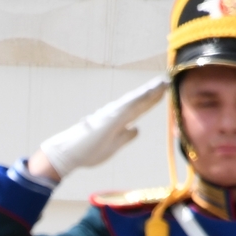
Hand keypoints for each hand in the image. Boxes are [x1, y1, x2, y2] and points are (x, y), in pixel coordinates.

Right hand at [34, 75, 168, 180]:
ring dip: (150, 91)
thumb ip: (126, 137)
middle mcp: (116, 114)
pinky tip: (151, 91)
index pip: (138, 109)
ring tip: (163, 82)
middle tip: (167, 81)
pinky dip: (141, 97)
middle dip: (153, 92)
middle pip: (139, 101)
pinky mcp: (111, 117)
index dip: (151, 101)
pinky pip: (130, 105)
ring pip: (136, 100)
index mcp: (117, 121)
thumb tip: (137, 128)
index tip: (162, 93)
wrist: (68, 153)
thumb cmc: (87, 151)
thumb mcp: (113, 146)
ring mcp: (113, 114)